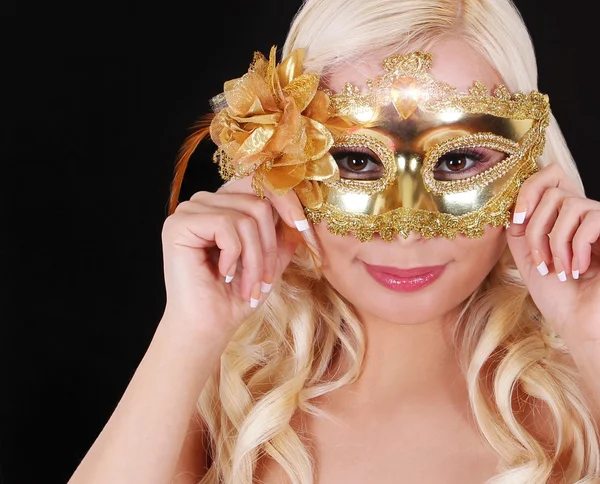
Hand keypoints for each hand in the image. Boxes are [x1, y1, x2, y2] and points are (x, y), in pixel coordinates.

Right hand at [160, 176, 308, 336]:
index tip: (305, 231)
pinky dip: (235, 255)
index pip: (259, 185)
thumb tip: (302, 217)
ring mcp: (188, 211)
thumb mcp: (268, 262)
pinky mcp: (178, 224)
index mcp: (221, 206)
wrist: (208, 328)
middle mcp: (202, 203)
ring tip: (250, 284)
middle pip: (257, 202)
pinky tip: (224, 274)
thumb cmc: (234, 298)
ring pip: (245, 216)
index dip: (286, 204)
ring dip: (255, 257)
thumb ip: (282, 237)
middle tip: (267, 280)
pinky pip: (226, 225)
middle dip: (270, 246)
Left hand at [506, 162, 599, 347]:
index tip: (517, 221)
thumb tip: (512, 201)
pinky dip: (577, 246)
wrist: (581, 325)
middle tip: (542, 261)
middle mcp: (585, 215)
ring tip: (561, 269)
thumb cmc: (558, 297)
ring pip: (569, 203)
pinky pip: (593, 219)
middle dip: (537, 228)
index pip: (549, 177)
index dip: (528, 191)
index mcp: (563, 218)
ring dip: (555, 241)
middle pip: (553, 191)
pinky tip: (579, 268)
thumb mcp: (528, 257)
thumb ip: (519, 228)